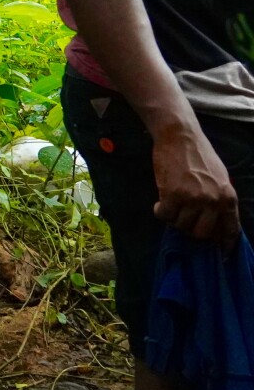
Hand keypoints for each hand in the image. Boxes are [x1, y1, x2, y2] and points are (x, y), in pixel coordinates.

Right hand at [151, 121, 239, 244]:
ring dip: (174, 218)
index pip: (229, 230)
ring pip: (180, 225)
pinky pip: (163, 216)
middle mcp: (213, 201)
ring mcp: (192, 199)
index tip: (218, 253)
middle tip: (184, 218)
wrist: (180, 137)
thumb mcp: (219, 179)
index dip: (222, 244)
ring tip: (171, 204)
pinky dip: (160, 211)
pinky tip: (160, 202)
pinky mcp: (172, 195)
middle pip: (201, 234)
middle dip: (190, 229)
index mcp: (228, 198)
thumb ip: (219, 201)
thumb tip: (213, 223)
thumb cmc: (199, 156)